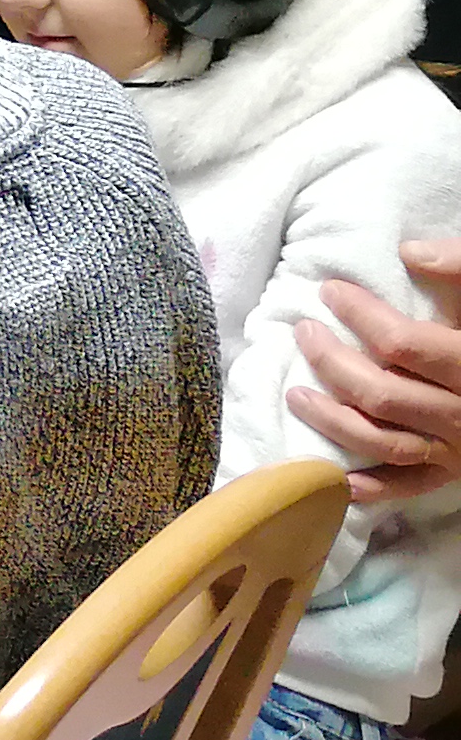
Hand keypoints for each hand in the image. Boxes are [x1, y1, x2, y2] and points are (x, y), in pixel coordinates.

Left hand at [288, 239, 460, 502]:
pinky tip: (337, 476)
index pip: (403, 344)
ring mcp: (460, 449)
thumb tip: (410, 252)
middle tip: (304, 331)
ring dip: (333, 421)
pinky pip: (410, 486)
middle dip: (333, 362)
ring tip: (296, 393)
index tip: (329, 291)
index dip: (360, 314)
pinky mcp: (455, 473)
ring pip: (385, 442)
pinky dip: (372, 487)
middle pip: (383, 394)